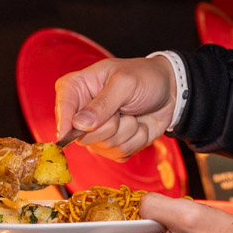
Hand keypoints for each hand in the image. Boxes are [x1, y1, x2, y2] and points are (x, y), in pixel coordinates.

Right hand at [53, 57, 175, 158]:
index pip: (62, 107)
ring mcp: (97, 131)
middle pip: (82, 137)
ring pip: (104, 147)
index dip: (65, 124)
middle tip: (123, 110)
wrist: (170, 91)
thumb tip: (79, 124)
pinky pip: (119, 154)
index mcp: (78, 87)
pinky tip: (138, 126)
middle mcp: (83, 112)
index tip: (75, 131)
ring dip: (128, 132)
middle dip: (110, 127)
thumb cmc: (145, 77)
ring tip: (133, 114)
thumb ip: (103, 103)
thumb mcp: (125, 83)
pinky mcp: (112, 145)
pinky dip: (136, 141)